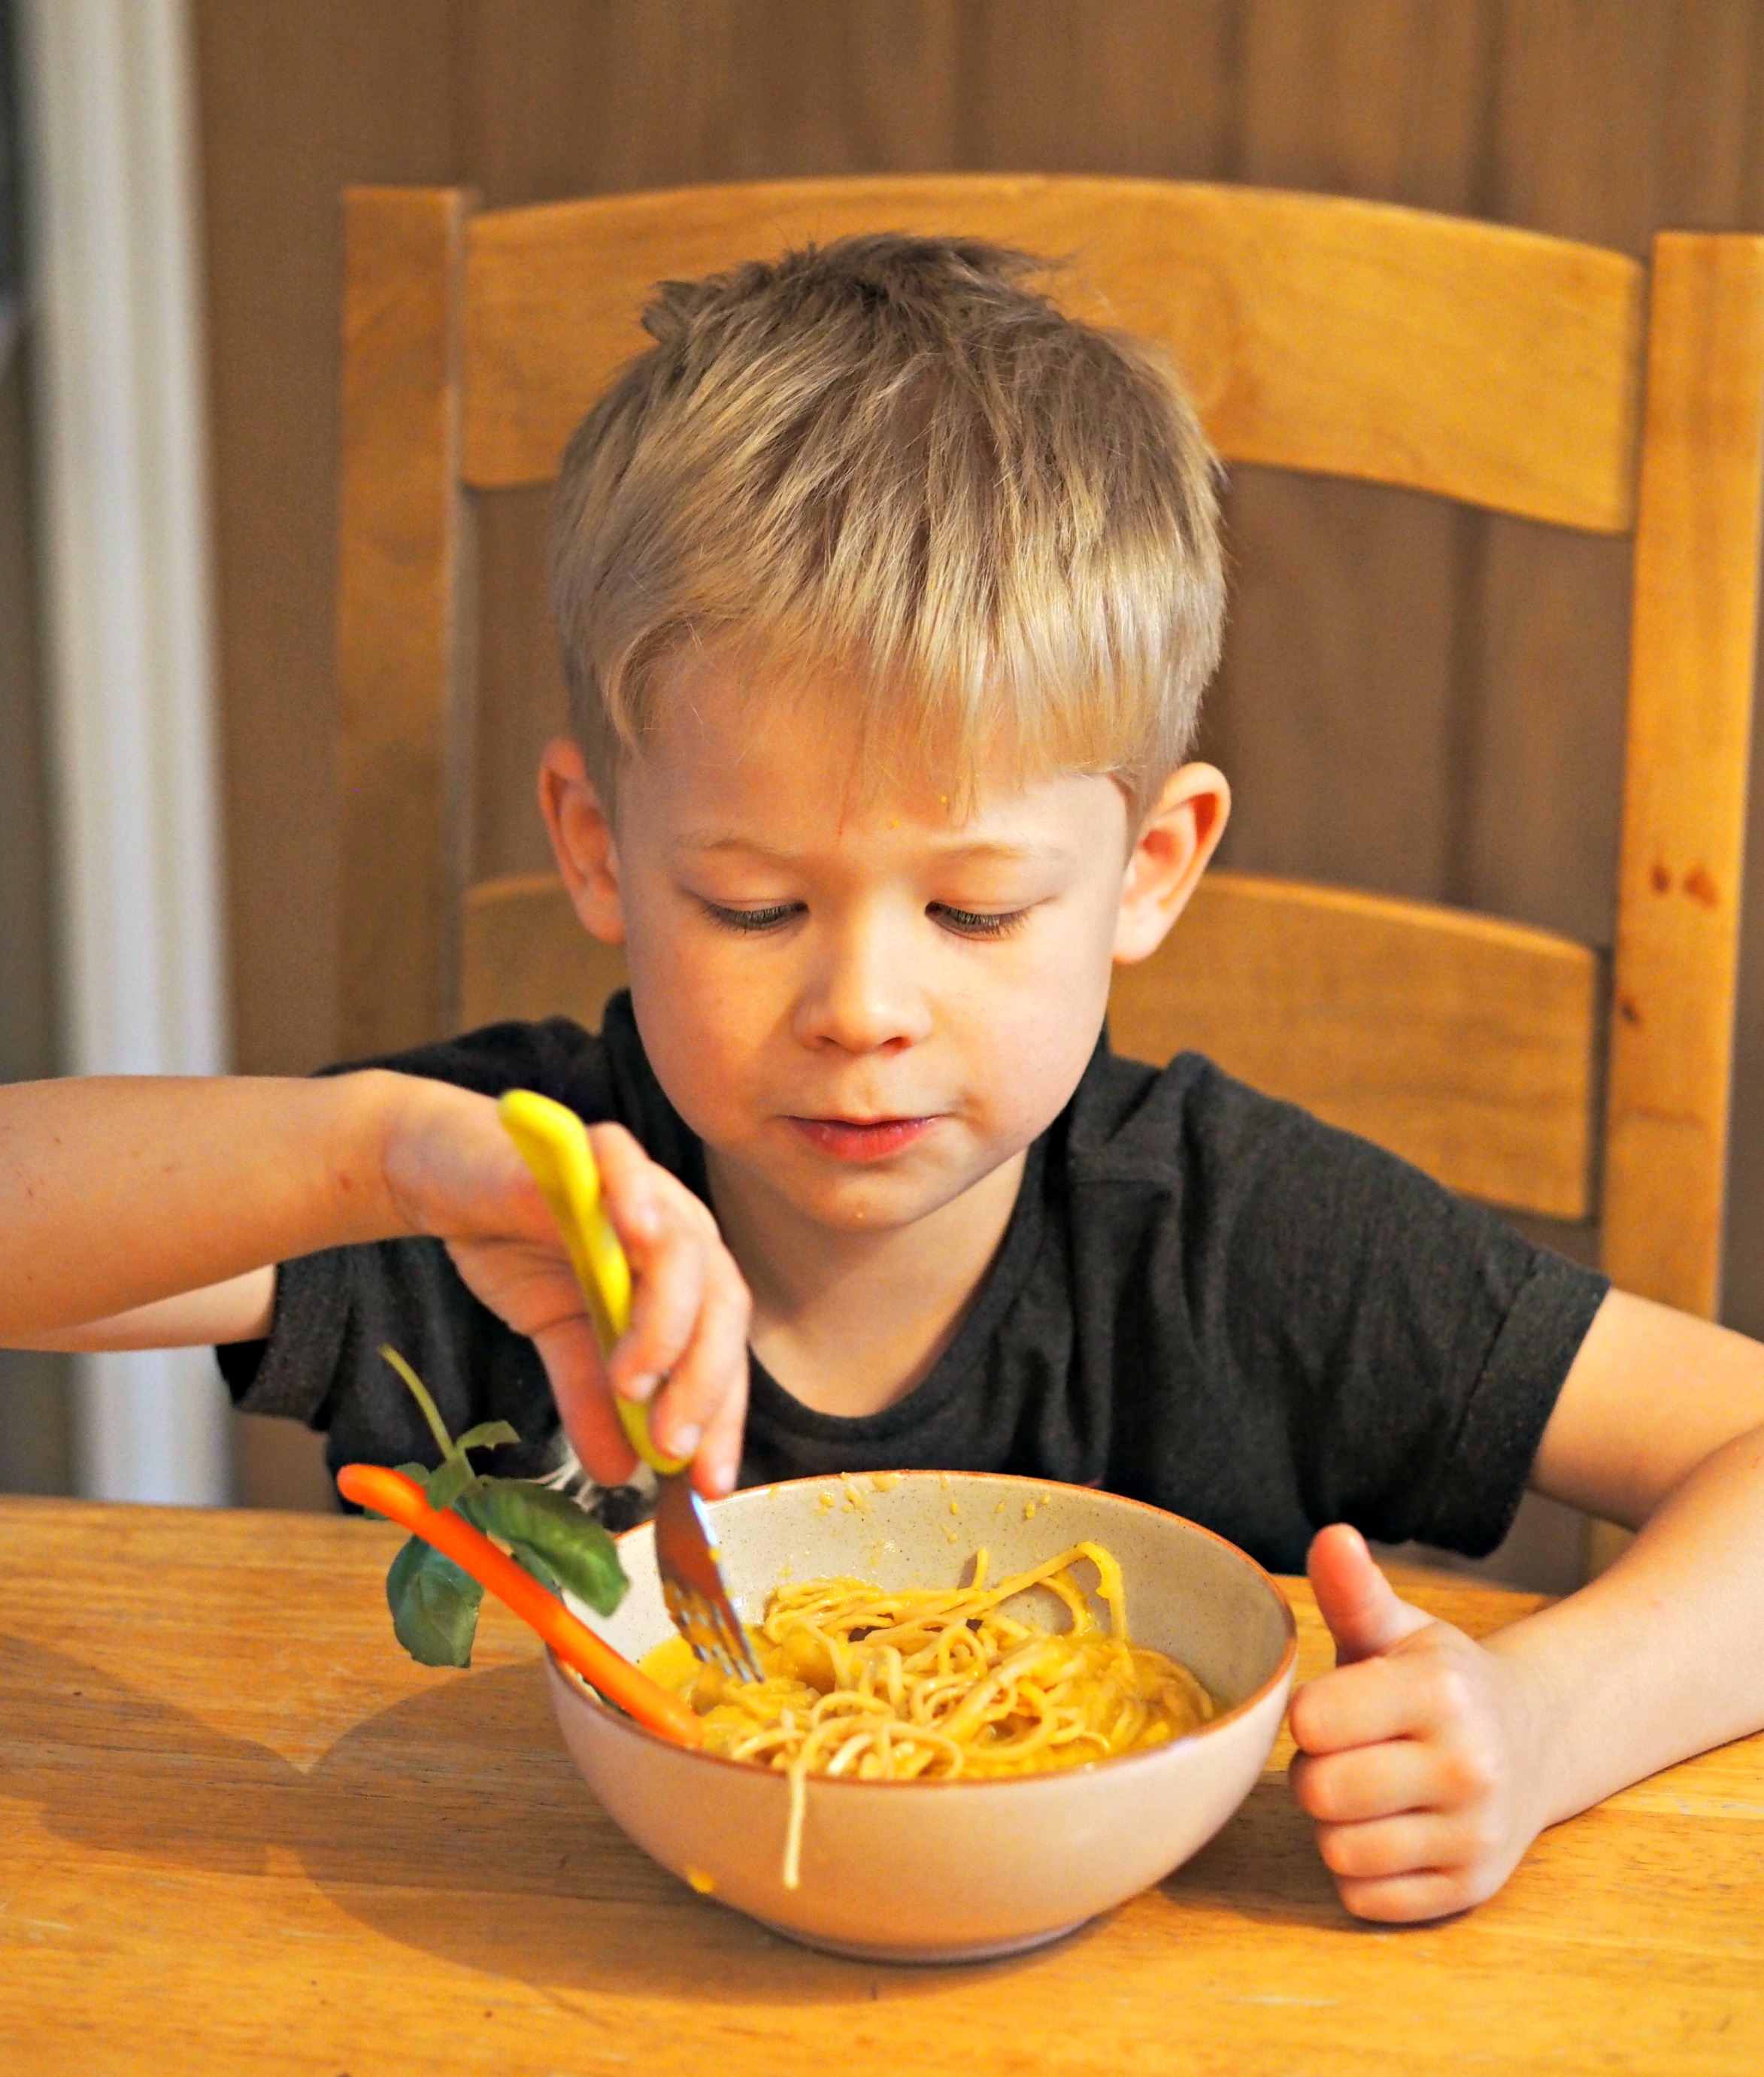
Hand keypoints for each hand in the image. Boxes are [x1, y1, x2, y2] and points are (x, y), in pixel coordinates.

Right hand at [378, 1075, 750, 1495]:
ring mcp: (642, 1185)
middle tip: (671, 1447)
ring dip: (668, 1324)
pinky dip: (641, 1197)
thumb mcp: (558, 1335)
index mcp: (682, 1275)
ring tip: (632, 1385)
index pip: (721, 1347)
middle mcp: (678, 1228)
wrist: (444, 1178)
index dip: (722, 1414)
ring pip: (686, 1249)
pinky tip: (637, 1236)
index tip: (709, 1482)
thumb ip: (589, 1395)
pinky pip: (627, 1166)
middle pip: (722, 1304)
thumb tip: (619, 1475)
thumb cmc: (516, 1246)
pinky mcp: (593, 1148)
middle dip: (704, 1384)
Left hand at [1287, 1524, 1551, 1921]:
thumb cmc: (1440, 1681)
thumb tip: (1332, 1536)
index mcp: (1441, 1693)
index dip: (1307, 1716)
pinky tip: (1387, 1831)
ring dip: (1334, 1825)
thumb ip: (1354, 1591)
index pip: (1313, 1722)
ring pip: (1339, 1852)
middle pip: (1320, 1792)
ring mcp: (1473, 1837)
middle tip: (1345, 1753)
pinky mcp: (1468, 1892)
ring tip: (1366, 1791)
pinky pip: (1364, 1899)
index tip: (1332, 1707)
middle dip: (1314, 1773)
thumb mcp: (1400, 1628)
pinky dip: (1359, 1872)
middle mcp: (1467, 1768)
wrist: (1531, 1743)